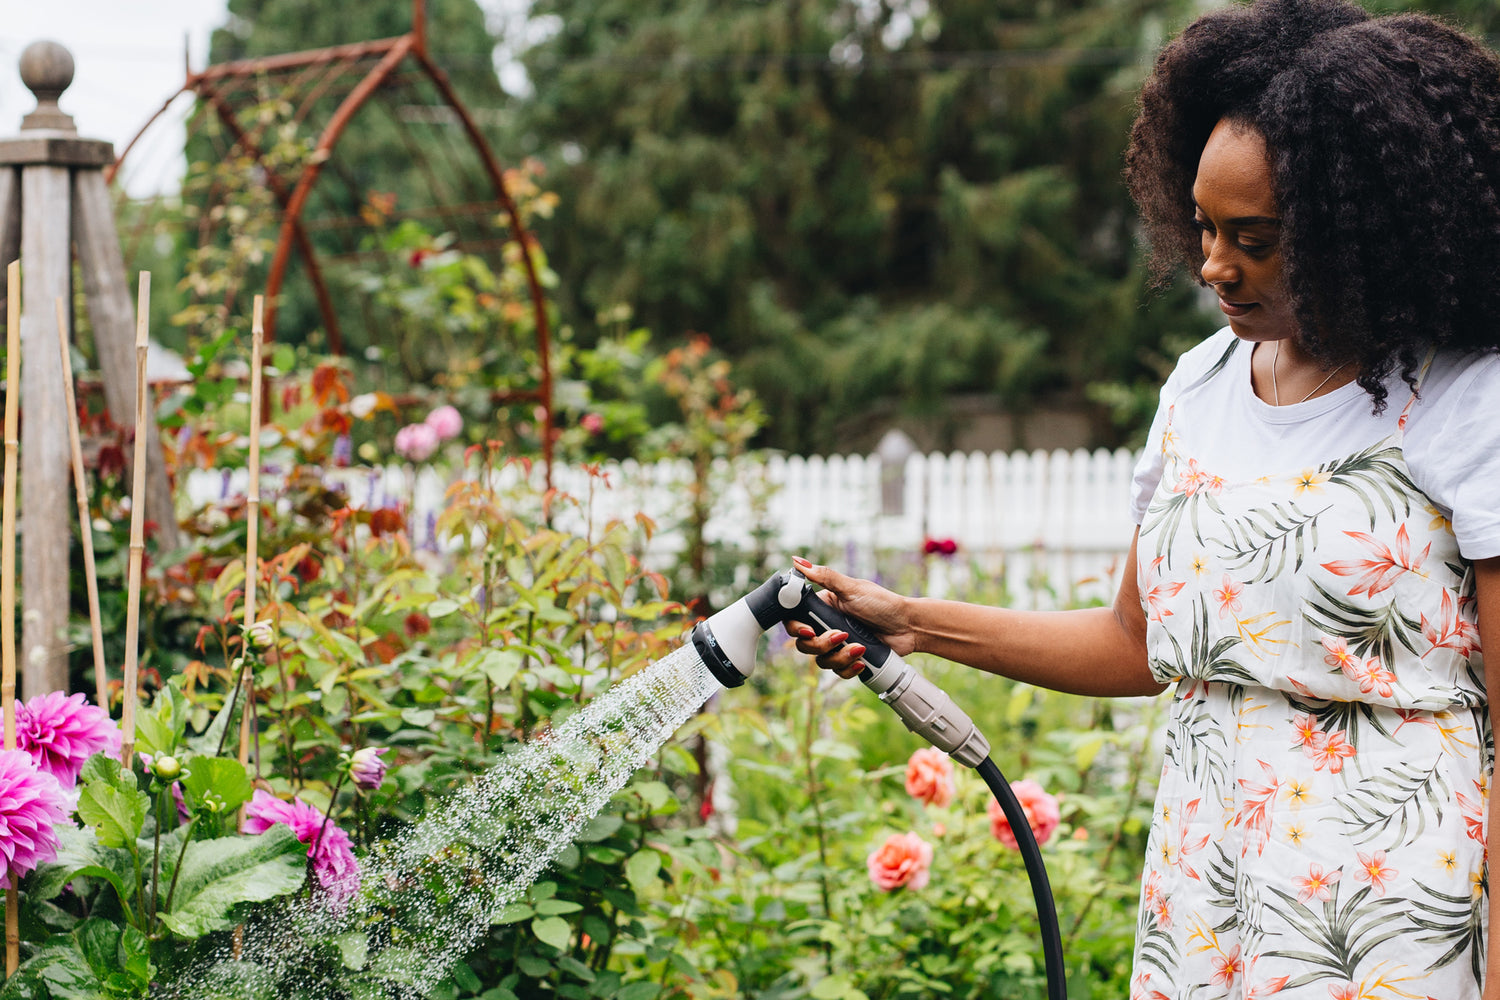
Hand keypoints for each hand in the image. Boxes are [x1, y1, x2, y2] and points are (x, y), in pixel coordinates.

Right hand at [788, 557, 915, 678]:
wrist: (908, 626)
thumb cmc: (883, 603)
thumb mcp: (852, 588)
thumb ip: (824, 576)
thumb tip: (797, 560)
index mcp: (823, 607)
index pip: (795, 620)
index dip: (796, 628)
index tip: (809, 630)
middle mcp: (826, 626)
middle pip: (805, 644)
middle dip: (822, 645)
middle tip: (841, 636)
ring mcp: (837, 644)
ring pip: (821, 660)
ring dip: (840, 657)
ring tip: (860, 648)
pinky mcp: (848, 658)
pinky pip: (838, 671)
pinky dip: (848, 668)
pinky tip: (861, 660)